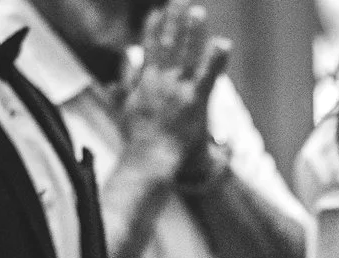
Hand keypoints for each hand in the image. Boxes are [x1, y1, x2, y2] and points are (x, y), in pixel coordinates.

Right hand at [117, 0, 228, 175]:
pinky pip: (208, 75)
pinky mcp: (195, 101)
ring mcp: (178, 89)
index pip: (149, 49)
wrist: (148, 160)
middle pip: (167, 44)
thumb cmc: (137, 143)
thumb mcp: (124, 112)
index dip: (153, 29)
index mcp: (145, 83)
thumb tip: (114, 79)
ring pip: (185, 53)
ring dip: (191, 31)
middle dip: (173, 21)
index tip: (157, 12)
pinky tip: (223, 43)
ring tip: (197, 12)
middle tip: (179, 1)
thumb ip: (123, 90)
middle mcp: (160, 81)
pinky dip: (215, 59)